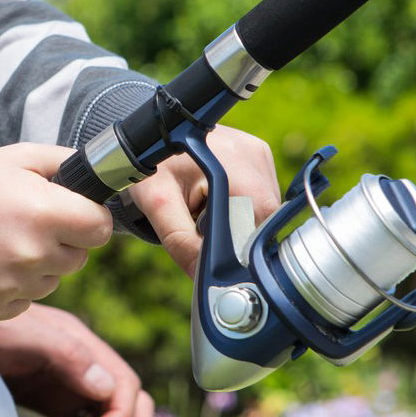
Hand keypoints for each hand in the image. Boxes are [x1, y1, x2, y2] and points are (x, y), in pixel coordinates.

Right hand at [0, 144, 112, 320]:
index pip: (101, 229)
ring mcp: (14, 285)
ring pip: (52, 280)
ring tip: (1, 242)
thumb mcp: (17, 157)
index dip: (89, 219)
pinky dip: (14, 286)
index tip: (72, 214)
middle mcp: (33, 254)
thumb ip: (66, 162)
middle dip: (62, 242)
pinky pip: (26, 300)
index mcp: (45, 212)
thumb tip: (98, 177)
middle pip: (78, 257)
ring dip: (37, 265)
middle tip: (25, 224)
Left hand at [128, 125, 280, 276]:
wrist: (150, 140)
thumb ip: (181, 242)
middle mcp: (254, 154)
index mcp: (232, 161)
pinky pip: (261, 199)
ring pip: (265, 211)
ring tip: (206, 211)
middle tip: (202, 228)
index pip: (258, 220)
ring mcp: (260, 154)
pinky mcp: (260, 158)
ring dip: (241, 223)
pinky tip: (217, 202)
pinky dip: (242, 211)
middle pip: (265, 218)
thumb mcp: (158, 205)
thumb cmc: (152, 170)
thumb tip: (205, 276)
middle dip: (238, 235)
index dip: (241, 248)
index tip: (216, 257)